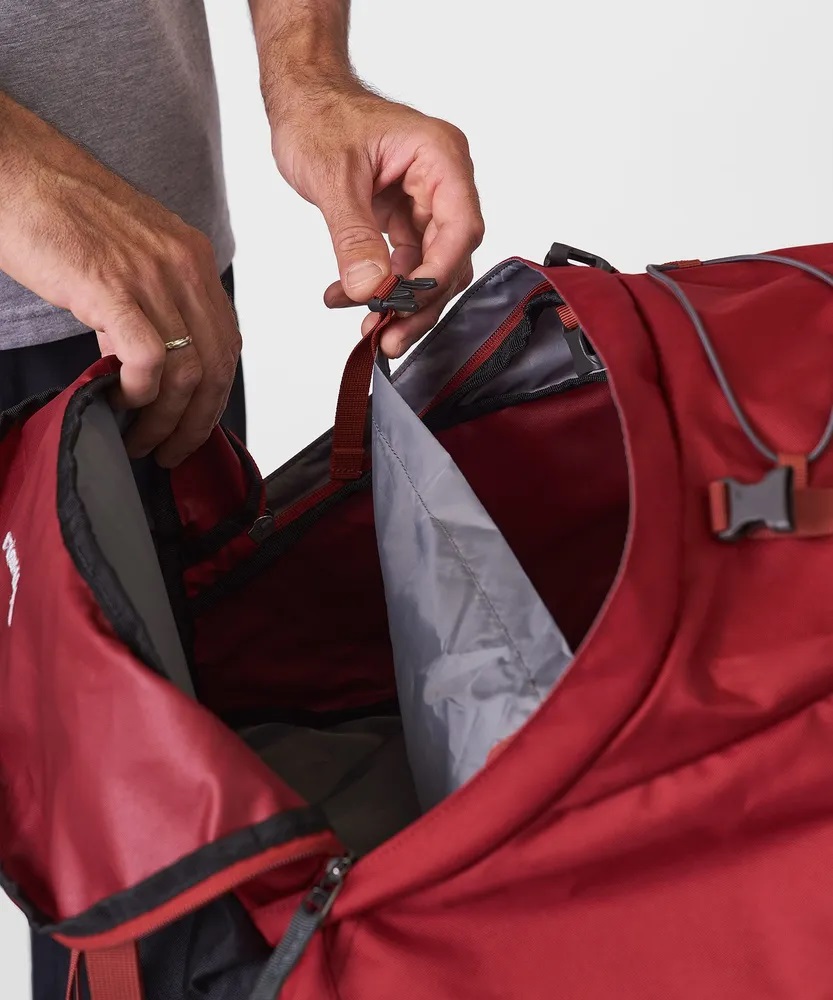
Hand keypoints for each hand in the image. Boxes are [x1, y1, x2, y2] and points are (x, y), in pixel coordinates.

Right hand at [0, 95, 240, 466]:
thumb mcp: (127, 256)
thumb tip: (149, 365)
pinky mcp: (113, 286)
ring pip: (189, 372)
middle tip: (171, 449)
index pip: (226, 344)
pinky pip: (150, 359)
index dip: (215, 396)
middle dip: (197, 421)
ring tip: (140, 438)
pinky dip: (140, 393)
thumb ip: (149, 305)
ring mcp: (152, 275)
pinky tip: (120, 400)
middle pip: (217, 366)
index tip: (196, 425)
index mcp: (192, 257)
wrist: (13, 167)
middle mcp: (184, 266)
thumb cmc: (59, 210)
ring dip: (166, 419)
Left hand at [272, 84, 483, 356]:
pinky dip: (380, 284)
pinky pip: (403, 262)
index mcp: (440, 157)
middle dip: (419, 300)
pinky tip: (349, 297)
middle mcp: (442, 180)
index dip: (438, 272)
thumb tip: (369, 287)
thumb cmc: (318, 114)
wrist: (300, 99)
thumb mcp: (332, 176)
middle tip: (391, 336)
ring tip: (370, 326)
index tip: (407, 303)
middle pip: (450, 256)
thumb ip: (353, 236)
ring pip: (429, 266)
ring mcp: (425, 200)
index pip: (460, 227)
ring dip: (400, 300)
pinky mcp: (404, 216)